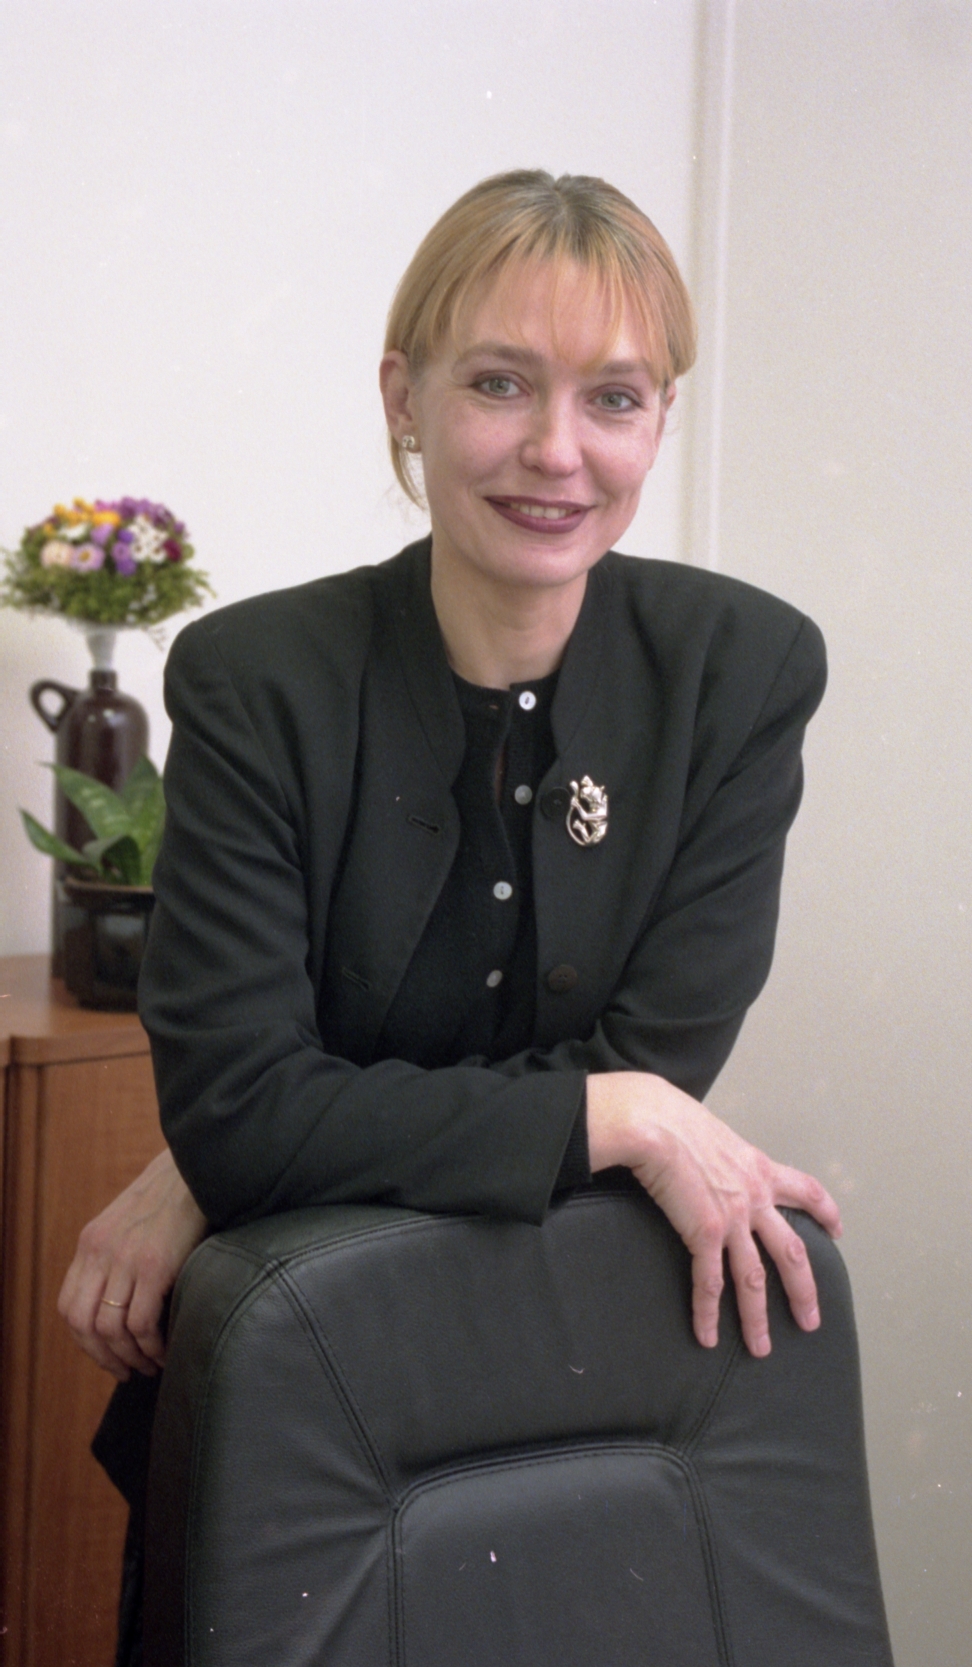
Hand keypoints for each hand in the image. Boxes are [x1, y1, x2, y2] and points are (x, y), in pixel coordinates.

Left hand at [57, 1147, 207, 1380]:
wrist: (200, 1168)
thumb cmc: (174, 1199)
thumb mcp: (129, 1223)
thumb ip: (116, 1256)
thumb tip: (119, 1302)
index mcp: (91, 1242)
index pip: (69, 1307)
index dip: (85, 1341)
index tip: (107, 1355)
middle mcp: (101, 1251)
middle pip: (83, 1324)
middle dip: (104, 1358)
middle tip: (127, 1371)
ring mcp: (125, 1259)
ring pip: (111, 1330)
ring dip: (131, 1357)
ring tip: (151, 1364)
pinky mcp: (155, 1265)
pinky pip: (142, 1323)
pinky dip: (152, 1346)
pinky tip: (166, 1349)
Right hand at [585, 1072, 841, 1357]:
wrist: (654, 1123)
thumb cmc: (671, 1117)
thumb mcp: (713, 1133)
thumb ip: (721, 1154)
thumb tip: (710, 1159)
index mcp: (758, 1168)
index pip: (807, 1190)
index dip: (825, 1213)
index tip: (837, 1231)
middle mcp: (754, 1197)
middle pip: (791, 1253)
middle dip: (803, 1291)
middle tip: (810, 1321)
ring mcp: (733, 1219)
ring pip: (754, 1279)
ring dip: (757, 1318)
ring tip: (761, 1347)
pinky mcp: (705, 1234)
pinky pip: (709, 1283)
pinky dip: (708, 1313)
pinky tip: (707, 1336)